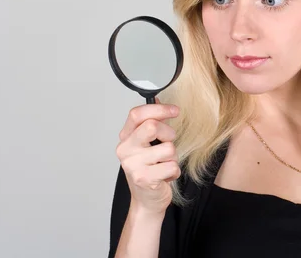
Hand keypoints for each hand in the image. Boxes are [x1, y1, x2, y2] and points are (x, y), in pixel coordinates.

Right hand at [115, 98, 180, 214]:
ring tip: (163, 165)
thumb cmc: (149, 169)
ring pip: (168, 149)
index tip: (174, 111)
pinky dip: (174, 172)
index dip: (159, 108)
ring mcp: (133, 165)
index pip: (137, 114)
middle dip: (168, 133)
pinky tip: (164, 176)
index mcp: (126, 137)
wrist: (146, 201)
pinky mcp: (144, 179)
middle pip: (152, 126)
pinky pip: (172, 166)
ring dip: (173, 158)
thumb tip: (158, 99)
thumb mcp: (147, 144)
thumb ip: (151, 123)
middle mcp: (125, 150)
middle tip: (168, 143)